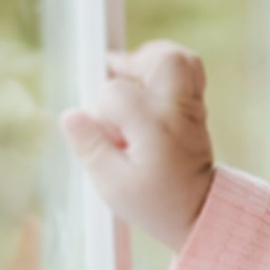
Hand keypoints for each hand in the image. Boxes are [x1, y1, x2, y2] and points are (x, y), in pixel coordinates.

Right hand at [60, 42, 215, 249]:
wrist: (199, 212)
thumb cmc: (155, 202)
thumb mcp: (113, 185)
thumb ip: (90, 147)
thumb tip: (70, 116)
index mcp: (156, 127)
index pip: (115, 93)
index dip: (100, 110)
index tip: (105, 134)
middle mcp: (177, 110)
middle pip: (160, 58)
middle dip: (130, 64)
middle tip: (114, 82)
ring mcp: (190, 106)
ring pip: (177, 58)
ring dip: (147, 62)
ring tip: (129, 83)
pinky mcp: (195, 107)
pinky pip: (186, 71)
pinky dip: (162, 71)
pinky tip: (143, 90)